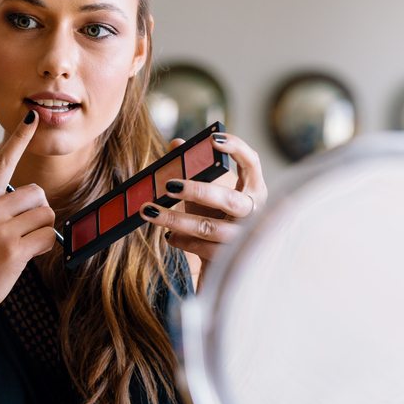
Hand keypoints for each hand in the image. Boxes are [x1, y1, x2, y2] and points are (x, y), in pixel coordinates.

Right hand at [0, 112, 57, 330]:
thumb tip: (37, 200)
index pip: (1, 163)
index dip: (18, 139)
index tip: (30, 117)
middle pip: (37, 193)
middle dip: (40, 213)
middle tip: (26, 232)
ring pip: (45, 214)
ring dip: (43, 231)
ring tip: (24, 246)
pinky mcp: (12, 250)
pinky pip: (47, 236)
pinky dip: (45, 247)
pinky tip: (29, 257)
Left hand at [140, 132, 266, 284]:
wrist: (227, 264)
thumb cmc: (216, 220)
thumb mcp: (204, 196)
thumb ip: (193, 170)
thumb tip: (176, 144)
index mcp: (254, 190)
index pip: (252, 164)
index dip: (236, 149)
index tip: (212, 139)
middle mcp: (255, 213)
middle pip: (229, 200)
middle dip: (198, 191)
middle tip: (168, 184)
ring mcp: (244, 238)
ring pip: (208, 228)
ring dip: (175, 219)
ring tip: (148, 211)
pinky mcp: (230, 259)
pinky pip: (202, 249)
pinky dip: (182, 240)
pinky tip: (170, 238)